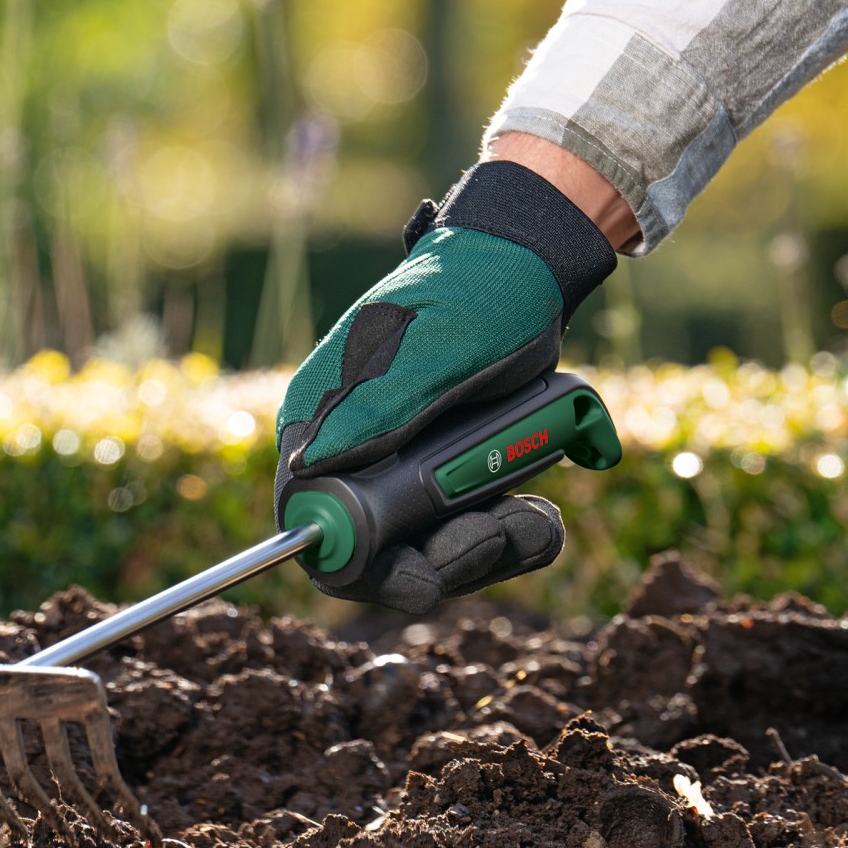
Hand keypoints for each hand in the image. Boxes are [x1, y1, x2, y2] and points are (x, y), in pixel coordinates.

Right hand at [274, 157, 618, 612]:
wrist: (539, 270)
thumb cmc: (479, 295)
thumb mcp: (434, 351)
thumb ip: (374, 408)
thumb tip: (306, 468)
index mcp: (327, 420)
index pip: (316, 524)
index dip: (363, 566)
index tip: (421, 577)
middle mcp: (359, 451)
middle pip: (383, 554)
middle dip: (447, 558)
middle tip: (500, 527)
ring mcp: (411, 466)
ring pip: (438, 550)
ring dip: (491, 549)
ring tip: (534, 515)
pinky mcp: (456, 471)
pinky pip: (478, 532)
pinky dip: (514, 535)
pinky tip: (541, 509)